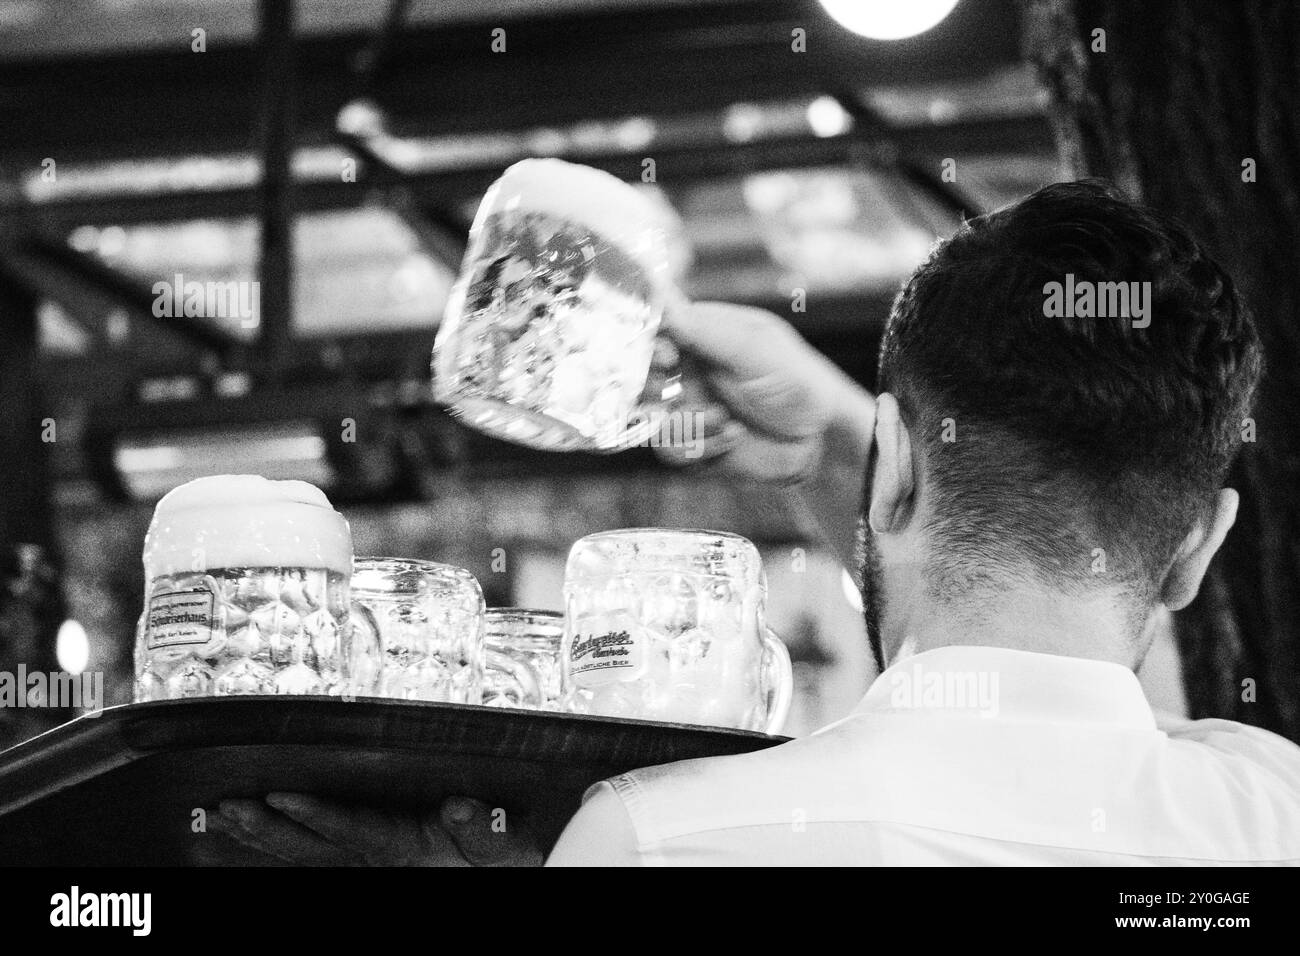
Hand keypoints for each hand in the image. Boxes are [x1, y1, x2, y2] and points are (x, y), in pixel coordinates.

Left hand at [204, 793, 542, 866]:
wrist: (504, 869)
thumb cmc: (504, 858)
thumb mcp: (503, 846)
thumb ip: (483, 831)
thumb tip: (460, 808)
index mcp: (407, 848)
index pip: (354, 832)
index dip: (317, 816)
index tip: (282, 796)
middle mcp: (377, 860)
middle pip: (311, 849)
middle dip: (267, 830)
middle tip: (227, 809)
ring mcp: (365, 864)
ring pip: (301, 856)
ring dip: (260, 838)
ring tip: (220, 820)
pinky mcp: (362, 859)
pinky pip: (307, 857)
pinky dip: (271, 846)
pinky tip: (243, 836)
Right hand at [657, 300, 875, 563]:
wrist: (824, 439)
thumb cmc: (798, 382)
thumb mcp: (755, 350)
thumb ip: (706, 330)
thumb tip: (659, 296)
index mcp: (699, 335)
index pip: (652, 330)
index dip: (645, 344)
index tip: (666, 357)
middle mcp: (687, 370)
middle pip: (638, 377)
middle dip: (653, 388)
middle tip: (677, 391)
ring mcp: (687, 408)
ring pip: (650, 418)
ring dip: (686, 422)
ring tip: (724, 419)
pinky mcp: (694, 446)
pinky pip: (672, 451)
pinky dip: (701, 447)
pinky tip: (734, 437)